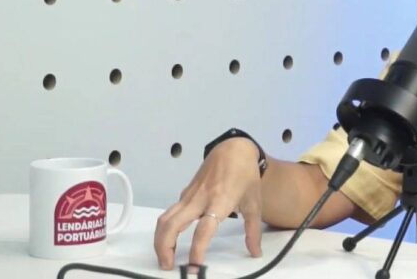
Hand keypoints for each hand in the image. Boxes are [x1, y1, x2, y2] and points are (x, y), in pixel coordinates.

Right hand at [153, 138, 264, 270]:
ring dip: (160, 240)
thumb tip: (256, 253)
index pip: (204, 230)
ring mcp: (189, 196)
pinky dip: (165, 228)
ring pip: (165, 219)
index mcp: (220, 202)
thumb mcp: (254, 203)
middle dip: (165, 248)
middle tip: (168, 266)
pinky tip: (171, 240)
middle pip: (172, 225)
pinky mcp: (184, 193)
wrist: (233, 149)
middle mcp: (200, 199)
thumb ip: (253, 230)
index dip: (198, 249)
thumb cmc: (245, 176)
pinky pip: (170, 212)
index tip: (195, 266)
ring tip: (166, 258)